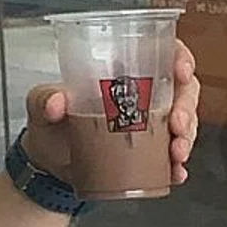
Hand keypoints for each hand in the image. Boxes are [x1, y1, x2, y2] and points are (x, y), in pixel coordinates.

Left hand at [20, 39, 200, 189]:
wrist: (48, 166)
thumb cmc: (50, 125)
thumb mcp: (40, 105)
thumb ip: (44, 99)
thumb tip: (57, 103)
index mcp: (124, 74)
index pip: (163, 54)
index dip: (180, 58)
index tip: (182, 71)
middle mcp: (144, 97)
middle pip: (183, 92)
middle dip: (187, 107)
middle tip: (176, 124)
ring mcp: (150, 127)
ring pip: (184, 125)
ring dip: (186, 138)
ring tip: (176, 153)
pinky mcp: (149, 155)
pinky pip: (172, 158)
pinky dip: (177, 167)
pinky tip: (175, 173)